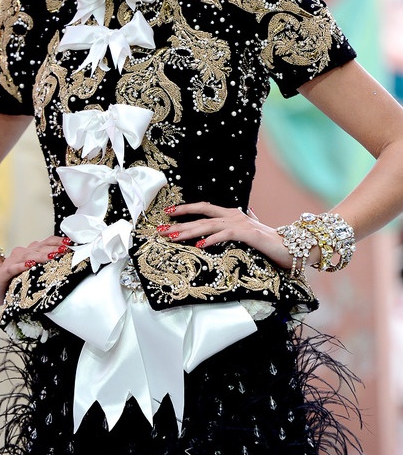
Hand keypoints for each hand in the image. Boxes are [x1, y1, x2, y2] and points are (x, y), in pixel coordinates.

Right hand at [0, 235, 70, 305]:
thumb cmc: (15, 279)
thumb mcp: (32, 271)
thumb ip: (46, 266)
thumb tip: (68, 265)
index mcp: (30, 252)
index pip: (46, 242)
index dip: (58, 242)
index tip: (70, 243)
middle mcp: (22, 254)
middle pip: (40, 248)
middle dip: (54, 248)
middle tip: (66, 249)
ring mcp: (12, 262)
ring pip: (28, 256)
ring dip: (41, 255)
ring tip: (53, 256)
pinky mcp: (2, 274)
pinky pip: (12, 269)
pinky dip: (21, 266)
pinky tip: (29, 265)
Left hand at [157, 202, 299, 270]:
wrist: (293, 247)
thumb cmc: (272, 242)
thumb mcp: (253, 231)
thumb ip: (244, 223)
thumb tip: (241, 217)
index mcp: (233, 214)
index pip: (204, 208)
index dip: (186, 209)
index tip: (169, 213)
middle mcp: (234, 215)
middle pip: (201, 215)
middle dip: (180, 221)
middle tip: (161, 229)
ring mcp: (240, 223)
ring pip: (208, 225)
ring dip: (188, 231)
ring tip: (172, 237)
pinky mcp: (247, 234)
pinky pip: (224, 235)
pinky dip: (210, 239)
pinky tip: (199, 245)